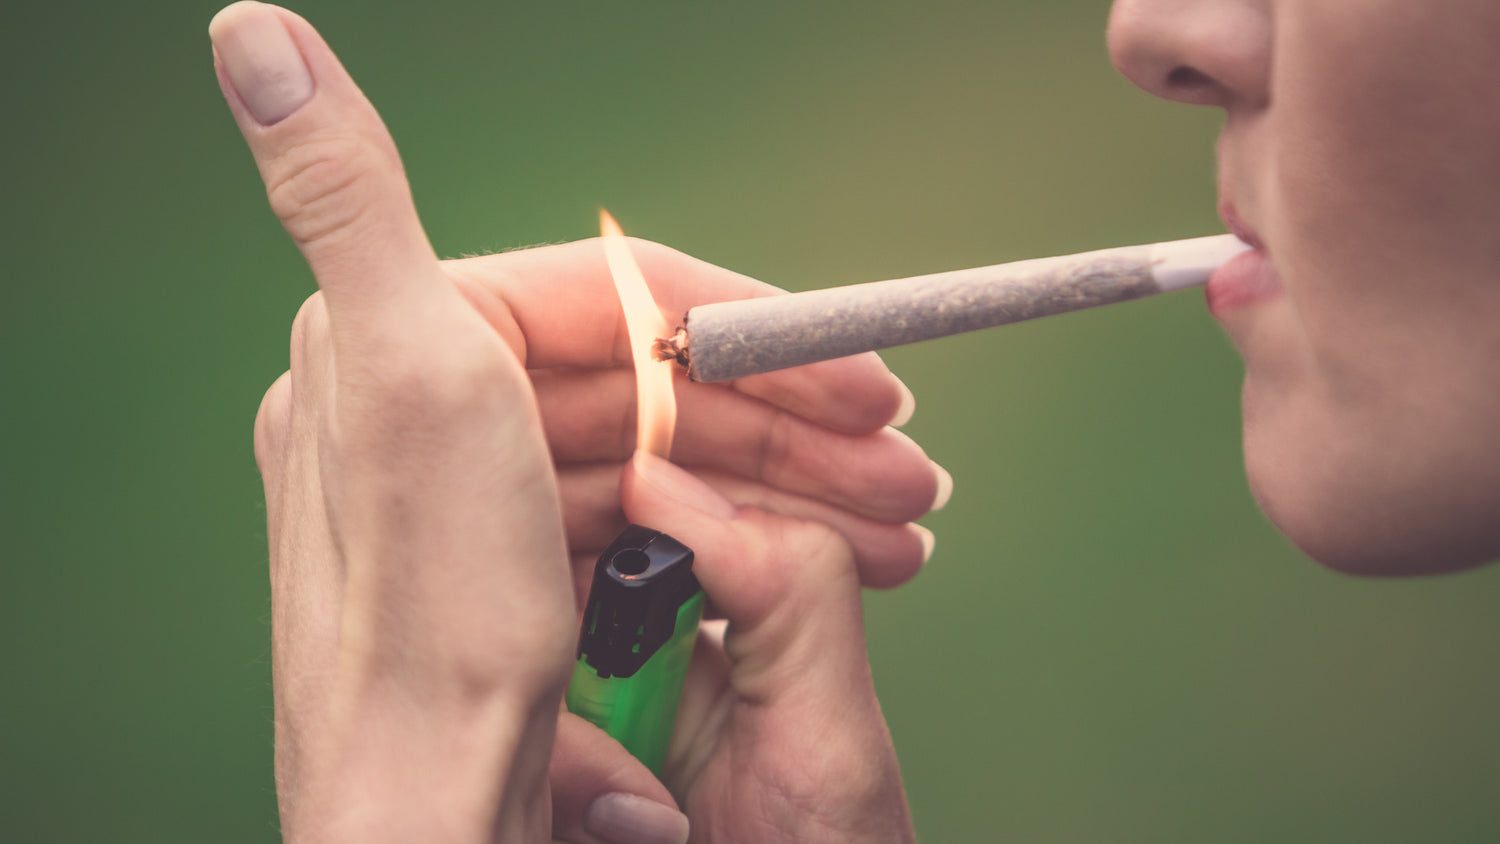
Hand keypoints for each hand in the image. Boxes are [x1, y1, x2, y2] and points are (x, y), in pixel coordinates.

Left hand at [214, 2, 945, 840]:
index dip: (750, 328)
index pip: (612, 300)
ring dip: (788, 482)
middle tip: (904, 461)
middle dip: (793, 422)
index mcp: (402, 341)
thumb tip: (248, 28)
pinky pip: (643, 525)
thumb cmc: (430, 601)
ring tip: (899, 521)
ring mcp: (478, 499)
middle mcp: (431, 411)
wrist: (435, 805)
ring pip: (663, 459)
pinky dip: (735, 533)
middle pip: (651, 389)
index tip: (863, 371)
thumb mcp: (403, 365)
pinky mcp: (512, 569)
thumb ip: (341, 188)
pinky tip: (821, 553)